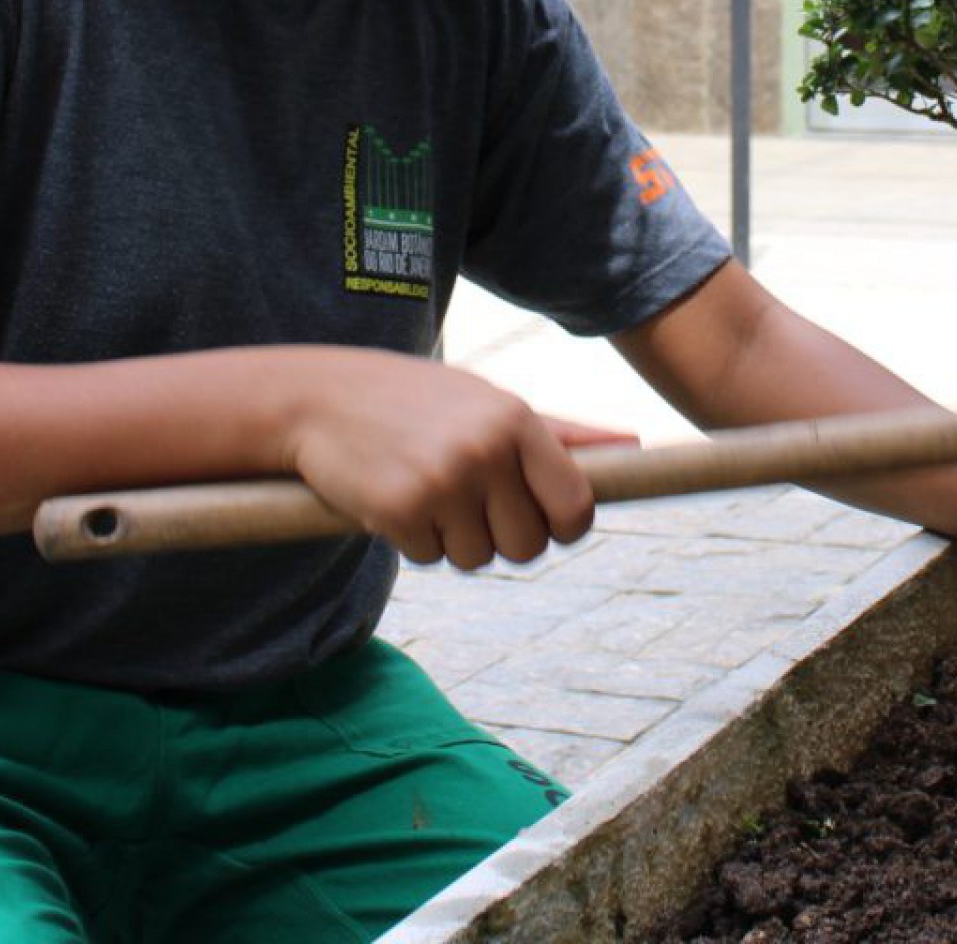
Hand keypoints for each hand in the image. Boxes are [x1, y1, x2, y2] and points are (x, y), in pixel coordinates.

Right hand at [286, 352, 632, 571]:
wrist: (323, 397)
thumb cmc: (422, 402)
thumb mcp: (492, 403)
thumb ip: (562, 433)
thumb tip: (634, 445)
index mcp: (517, 419)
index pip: (576, 508)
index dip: (562, 527)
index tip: (540, 519)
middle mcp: (487, 449)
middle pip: (527, 546)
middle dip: (500, 536)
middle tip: (468, 499)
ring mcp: (443, 480)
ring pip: (478, 558)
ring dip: (453, 538)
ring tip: (428, 488)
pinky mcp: (400, 510)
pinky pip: (430, 557)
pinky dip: (415, 539)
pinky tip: (395, 495)